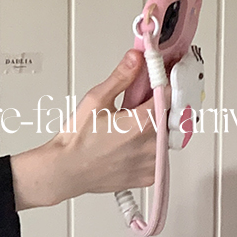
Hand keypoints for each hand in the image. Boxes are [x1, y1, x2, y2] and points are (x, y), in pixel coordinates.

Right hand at [10, 51, 170, 209]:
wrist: (66, 171)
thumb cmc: (77, 140)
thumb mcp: (95, 100)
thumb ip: (121, 77)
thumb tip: (136, 59)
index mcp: (142, 123)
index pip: (169, 95)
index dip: (165, 85)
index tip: (159, 80)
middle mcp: (152, 145)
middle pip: (171, 118)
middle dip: (160, 108)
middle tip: (139, 107)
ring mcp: (152, 164)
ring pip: (168, 139)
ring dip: (157, 130)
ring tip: (131, 129)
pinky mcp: (149, 177)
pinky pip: (161, 158)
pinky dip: (151, 150)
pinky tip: (132, 147)